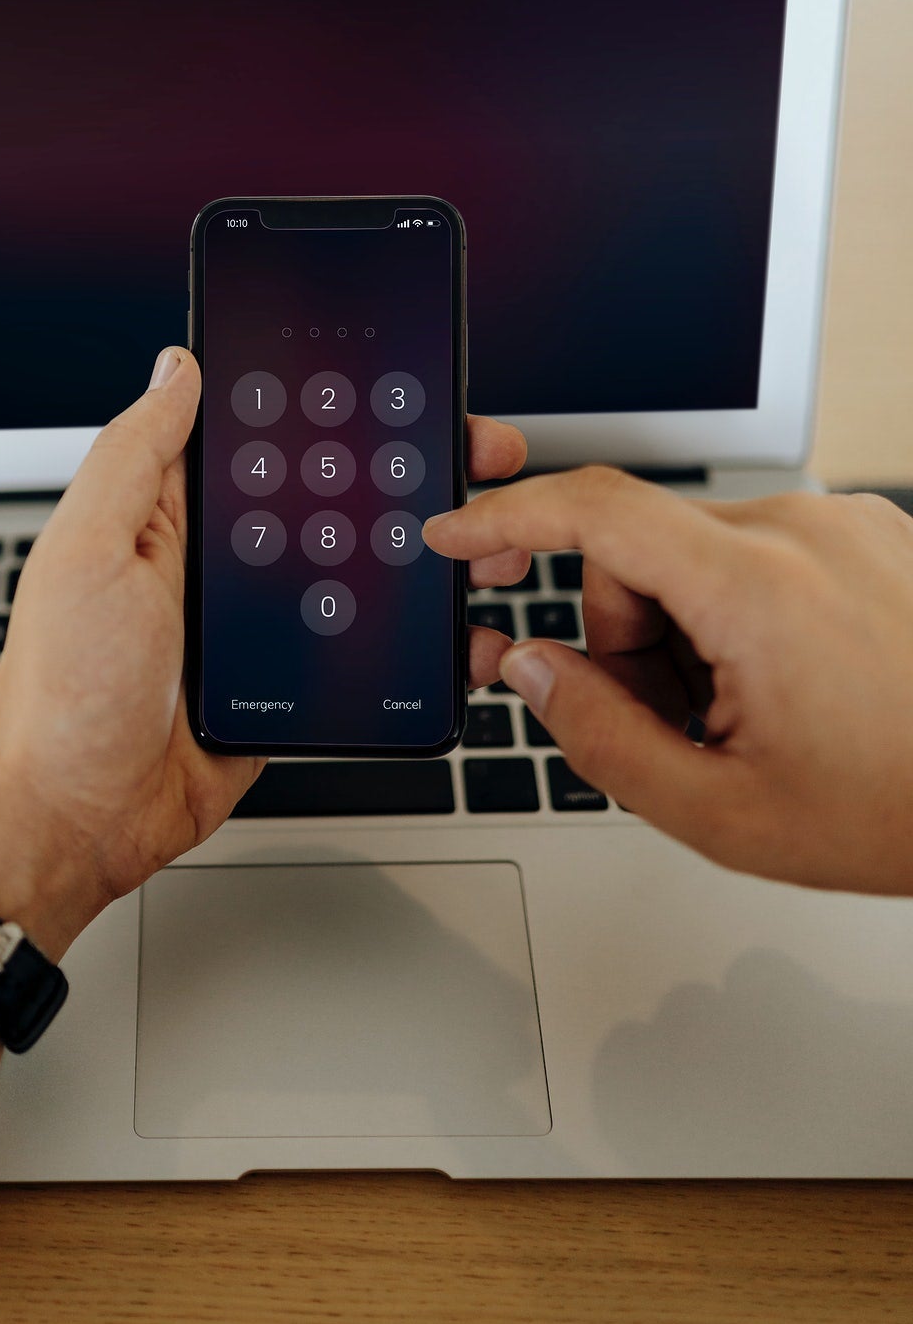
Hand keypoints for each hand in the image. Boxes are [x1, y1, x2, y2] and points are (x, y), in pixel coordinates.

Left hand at [0, 351, 528, 956]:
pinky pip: (363, 648)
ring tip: (486, 542)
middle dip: (408, 473)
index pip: (267, 437)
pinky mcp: (289, 683)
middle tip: (475, 457)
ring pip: (361, 568)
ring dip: (426, 553)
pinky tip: (458, 632)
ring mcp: (262, 623)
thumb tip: (179, 367)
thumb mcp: (88, 550)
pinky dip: (415, 642)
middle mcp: (224, 560)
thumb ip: (135, 456)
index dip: (332, 405)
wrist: (75, 822)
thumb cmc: (59, 692)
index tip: (402, 382)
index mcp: (173, 514)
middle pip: (332, 495)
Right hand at [425, 467, 912, 894]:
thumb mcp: (723, 812)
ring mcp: (843, 522)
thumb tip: (531, 669)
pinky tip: (787, 679)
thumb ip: (600, 737)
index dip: (506, 518)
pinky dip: (740, 606)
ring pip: (696, 549)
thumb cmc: (898, 809)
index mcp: (759, 588)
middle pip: (638, 546)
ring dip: (686, 623)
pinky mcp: (869, 529)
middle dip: (625, 629)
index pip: (595, 511)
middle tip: (675, 717)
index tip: (456, 535)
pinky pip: (759, 548)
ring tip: (748, 709)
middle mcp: (803, 529)